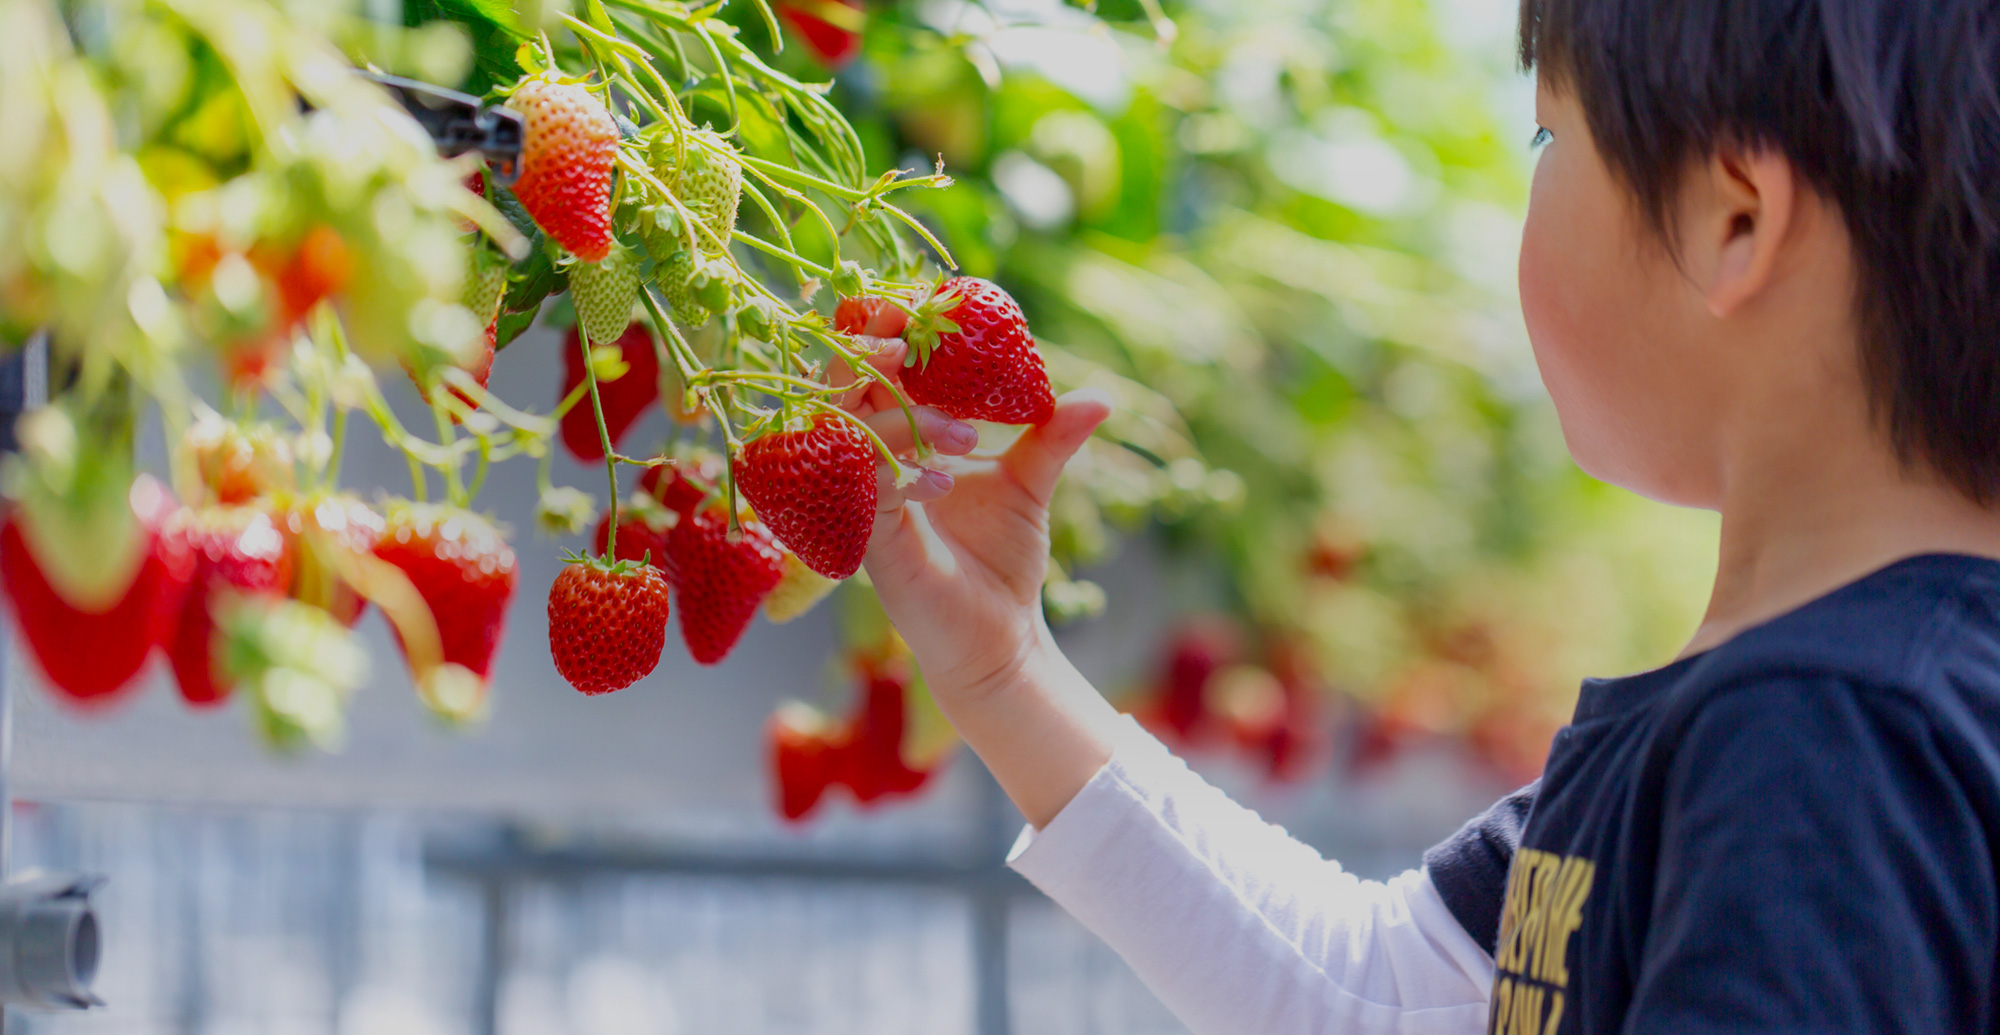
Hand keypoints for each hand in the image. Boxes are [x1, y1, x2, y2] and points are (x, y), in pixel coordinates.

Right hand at [834, 339, 1111, 700]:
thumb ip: (1052, 437)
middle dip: (875, 351)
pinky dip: (904, 471)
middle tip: (919, 347)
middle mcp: (867, 461)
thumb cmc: (1002, 561)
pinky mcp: (867, 541)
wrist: (999, 640)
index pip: (871, 360)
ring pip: (845, 429)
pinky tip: (946, 480)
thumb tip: (1099, 397)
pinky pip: (865, 487)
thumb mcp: (1029, 485)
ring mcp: (861, 499)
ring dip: (903, 416)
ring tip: (963, 433)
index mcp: (897, 435)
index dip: (888, 323)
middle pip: (837, 380)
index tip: (929, 303)